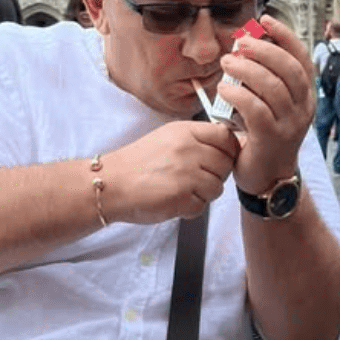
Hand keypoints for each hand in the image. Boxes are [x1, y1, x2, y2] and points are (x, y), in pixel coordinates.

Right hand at [102, 120, 238, 223]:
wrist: (111, 183)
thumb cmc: (137, 163)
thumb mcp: (166, 137)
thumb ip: (196, 139)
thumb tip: (226, 146)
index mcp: (185, 131)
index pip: (226, 137)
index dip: (227, 151)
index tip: (218, 158)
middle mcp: (188, 149)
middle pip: (226, 164)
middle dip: (214, 175)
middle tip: (194, 179)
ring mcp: (186, 174)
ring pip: (217, 188)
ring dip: (203, 194)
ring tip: (181, 190)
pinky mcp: (181, 197)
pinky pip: (202, 206)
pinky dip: (190, 208)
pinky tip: (173, 200)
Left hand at [215, 14, 313, 194]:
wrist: (267, 179)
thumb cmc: (263, 137)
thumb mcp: (271, 105)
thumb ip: (264, 81)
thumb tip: (245, 47)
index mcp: (305, 96)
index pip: (301, 58)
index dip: (284, 35)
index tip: (265, 19)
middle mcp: (303, 108)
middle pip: (288, 68)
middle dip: (263, 49)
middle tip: (240, 43)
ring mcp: (290, 124)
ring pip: (272, 86)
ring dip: (247, 69)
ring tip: (227, 62)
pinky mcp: (271, 138)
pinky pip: (255, 108)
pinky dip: (238, 93)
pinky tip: (223, 87)